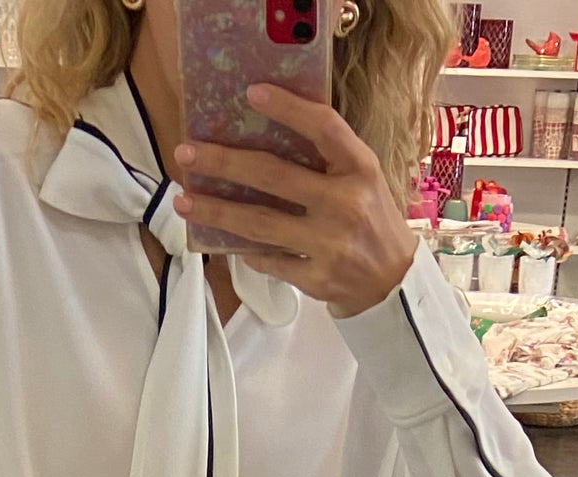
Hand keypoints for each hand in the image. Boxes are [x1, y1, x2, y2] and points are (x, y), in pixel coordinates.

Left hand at [172, 87, 415, 316]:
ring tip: (185, 200)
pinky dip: (243, 250)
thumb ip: (326, 158)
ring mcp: (329, 244)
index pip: (323, 128)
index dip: (288, 108)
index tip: (251, 93)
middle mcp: (345, 204)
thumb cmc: (369, 219)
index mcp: (360, 169)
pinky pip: (268, 260)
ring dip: (216, 211)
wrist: (393, 283)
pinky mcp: (315, 278)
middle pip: (274, 177)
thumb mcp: (362, 178)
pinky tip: (222, 240)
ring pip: (260, 224)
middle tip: (187, 153)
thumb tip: (264, 134)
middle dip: (224, 162)